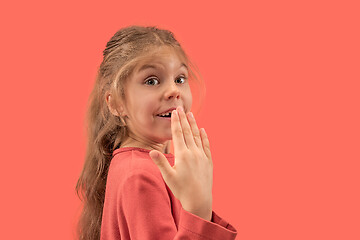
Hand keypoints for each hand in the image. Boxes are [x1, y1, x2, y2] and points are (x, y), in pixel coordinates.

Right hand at [149, 106, 212, 220]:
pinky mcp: (209, 161)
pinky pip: (206, 145)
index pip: (178, 134)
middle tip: (180, 108)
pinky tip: (203, 130)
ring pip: (197, 136)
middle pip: (187, 132)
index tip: (175, 112)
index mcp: (182, 155)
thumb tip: (151, 151)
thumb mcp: (168, 177)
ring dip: (194, 124)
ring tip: (191, 114)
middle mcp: (193, 153)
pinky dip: (204, 137)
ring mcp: (202, 156)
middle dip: (183, 119)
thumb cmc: (181, 190)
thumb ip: (161, 163)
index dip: (176, 122)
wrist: (199, 200)